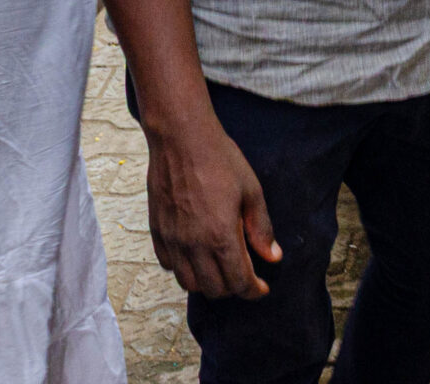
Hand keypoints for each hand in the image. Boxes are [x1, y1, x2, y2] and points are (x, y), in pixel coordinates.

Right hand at [143, 115, 280, 298]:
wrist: (181, 138)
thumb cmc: (220, 160)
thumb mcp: (251, 191)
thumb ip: (261, 228)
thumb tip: (272, 256)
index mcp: (221, 236)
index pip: (239, 282)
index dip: (253, 290)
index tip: (261, 288)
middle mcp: (193, 245)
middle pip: (214, 289)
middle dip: (233, 288)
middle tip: (244, 275)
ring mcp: (172, 239)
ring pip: (188, 283)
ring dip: (207, 283)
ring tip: (219, 268)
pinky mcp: (157, 231)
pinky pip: (168, 265)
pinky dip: (183, 268)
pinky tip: (195, 254)